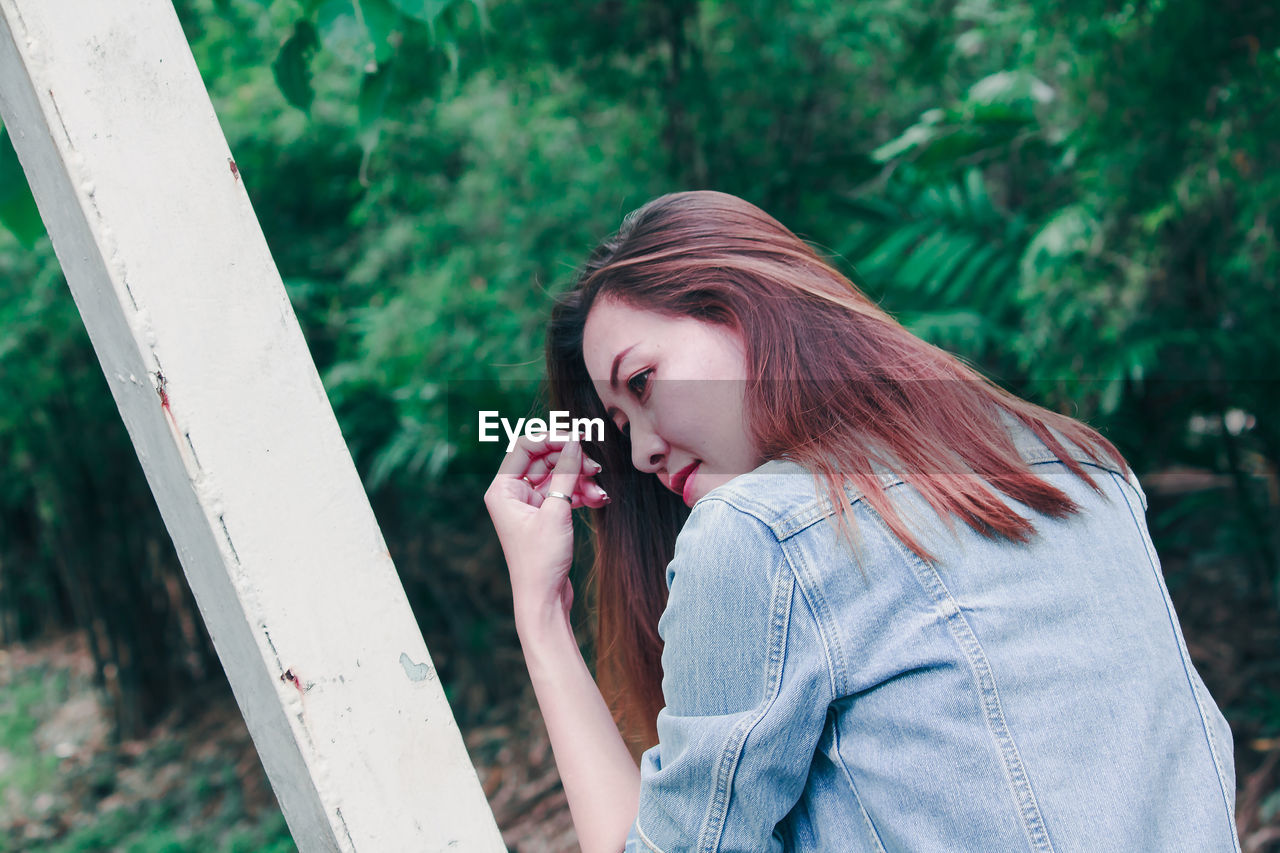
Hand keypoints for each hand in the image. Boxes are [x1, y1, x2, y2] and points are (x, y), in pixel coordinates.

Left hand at [483, 437, 608, 629]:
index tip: (578, 439)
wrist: (544, 599)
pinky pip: (562, 493)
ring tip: (599, 491)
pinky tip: (598, 500)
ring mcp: (528, 505)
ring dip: (580, 479)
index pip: (525, 447)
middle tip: (596, 467)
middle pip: (544, 460)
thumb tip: (574, 443)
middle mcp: (512, 494)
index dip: (552, 439)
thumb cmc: (542, 560)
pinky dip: (579, 493)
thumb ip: (566, 473)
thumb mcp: (556, 512)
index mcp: (502, 489)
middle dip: (571, 461)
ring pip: (557, 476)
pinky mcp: (543, 516)